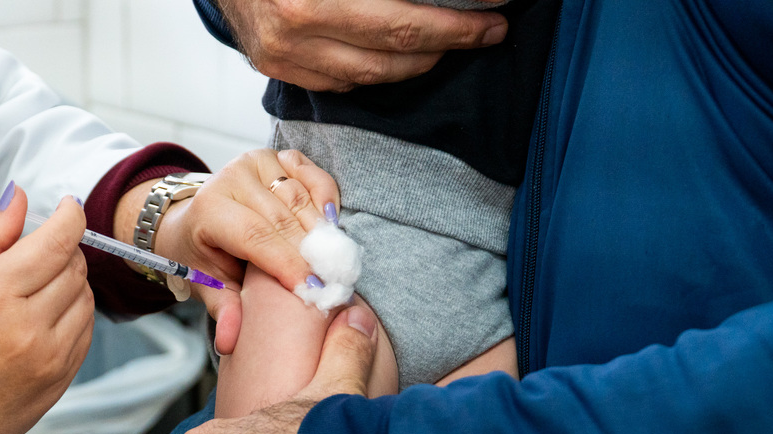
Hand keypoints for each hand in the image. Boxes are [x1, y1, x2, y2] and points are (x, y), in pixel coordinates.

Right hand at [0, 186, 94, 433]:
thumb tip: (20, 197)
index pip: (57, 242)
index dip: (70, 216)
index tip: (69, 207)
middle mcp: (29, 327)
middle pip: (76, 268)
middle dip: (63, 251)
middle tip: (38, 255)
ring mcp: (50, 358)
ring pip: (86, 299)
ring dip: (71, 285)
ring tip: (34, 293)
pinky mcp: (61, 380)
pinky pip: (86, 333)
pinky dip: (73, 317)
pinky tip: (42, 322)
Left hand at [153, 148, 339, 353]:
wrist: (192, 218)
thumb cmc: (201, 254)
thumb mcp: (206, 284)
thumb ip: (223, 310)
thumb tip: (231, 341)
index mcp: (210, 209)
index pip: (256, 237)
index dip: (289, 264)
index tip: (315, 290)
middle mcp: (232, 178)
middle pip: (285, 219)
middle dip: (314, 253)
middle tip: (337, 283)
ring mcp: (256, 163)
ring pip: (302, 199)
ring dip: (325, 231)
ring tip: (339, 263)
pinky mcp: (277, 158)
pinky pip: (313, 176)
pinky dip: (328, 200)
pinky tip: (335, 226)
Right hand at [216, 0, 508, 90]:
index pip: (402, 19)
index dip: (455, 20)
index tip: (495, 11)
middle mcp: (295, 27)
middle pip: (394, 49)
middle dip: (451, 41)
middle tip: (490, 31)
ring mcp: (284, 55)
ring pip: (372, 74)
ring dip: (419, 61)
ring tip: (450, 44)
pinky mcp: (278, 69)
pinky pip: (342, 83)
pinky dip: (377, 72)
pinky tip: (400, 56)